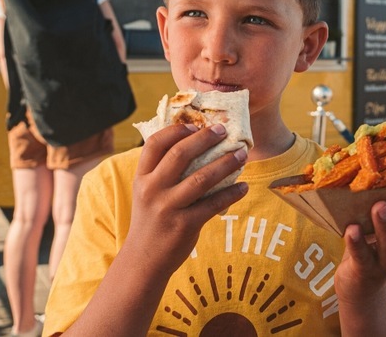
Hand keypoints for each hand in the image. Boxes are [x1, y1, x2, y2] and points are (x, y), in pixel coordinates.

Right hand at [125, 123, 247, 276]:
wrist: (143, 260)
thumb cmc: (151, 220)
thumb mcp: (147, 193)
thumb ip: (161, 172)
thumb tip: (193, 144)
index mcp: (142, 178)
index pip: (154, 144)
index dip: (176, 130)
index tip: (195, 125)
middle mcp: (152, 189)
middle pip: (180, 155)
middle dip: (204, 139)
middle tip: (224, 131)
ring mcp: (168, 207)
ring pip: (201, 178)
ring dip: (225, 164)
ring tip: (242, 155)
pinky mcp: (184, 225)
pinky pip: (213, 204)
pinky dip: (231, 193)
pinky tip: (244, 187)